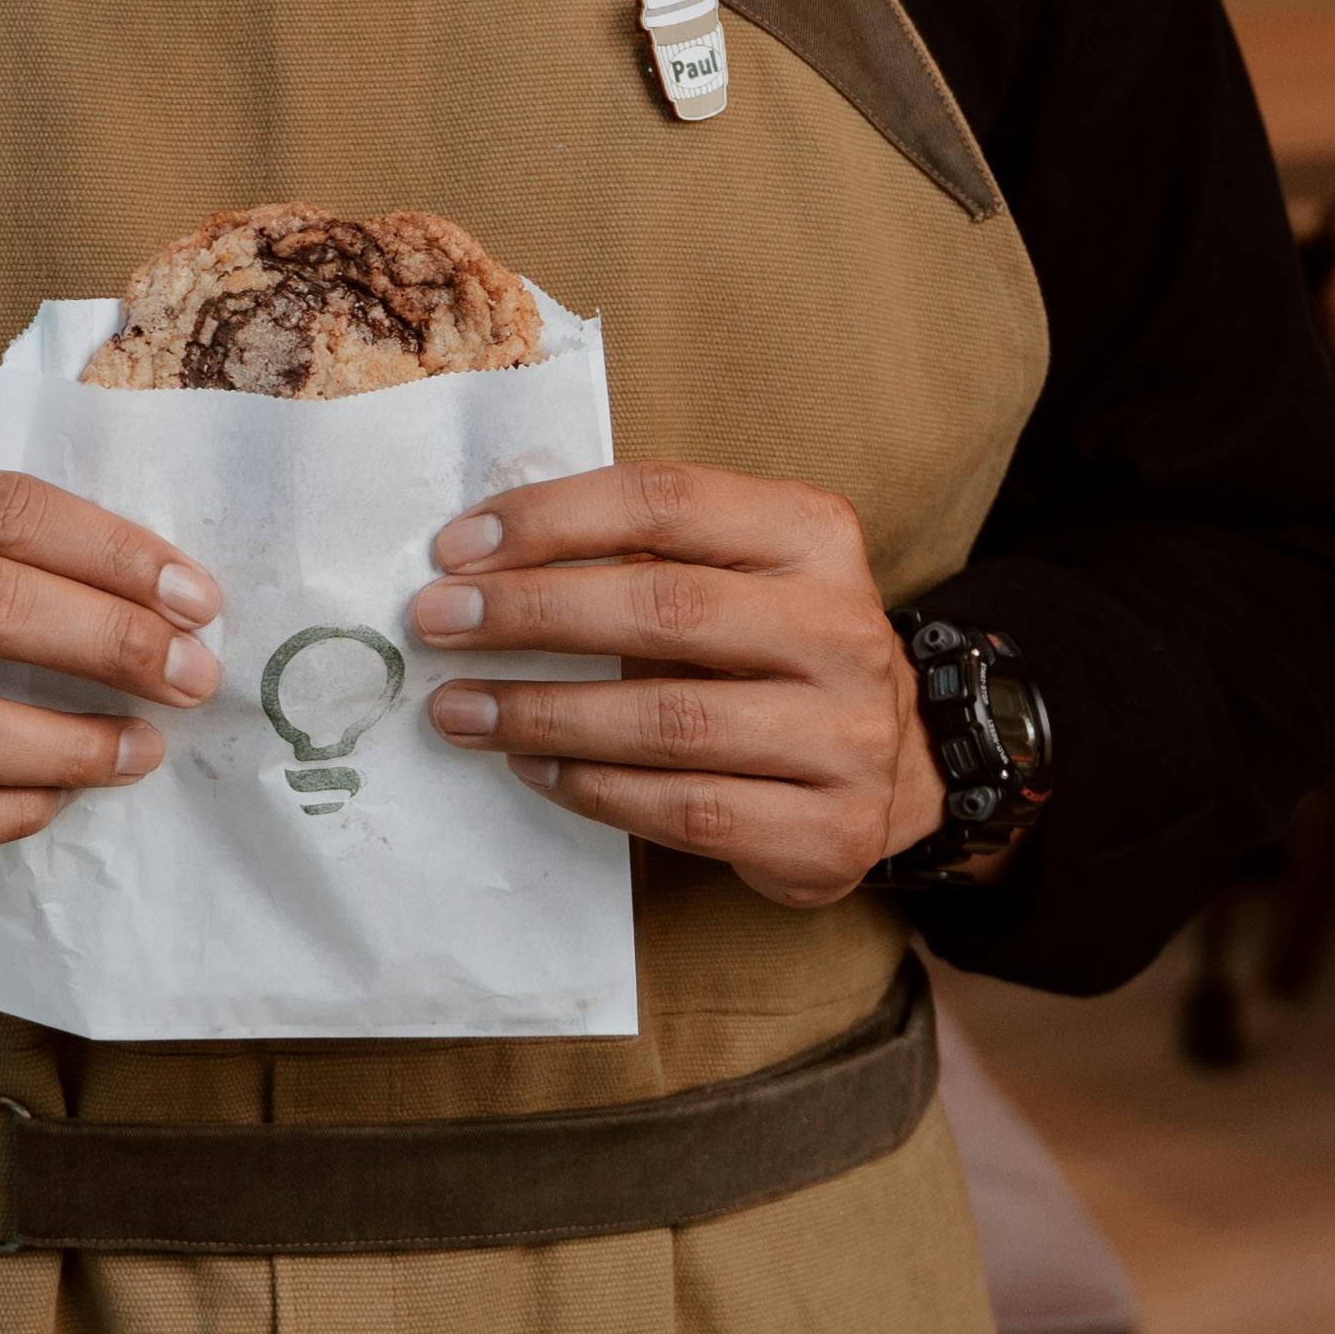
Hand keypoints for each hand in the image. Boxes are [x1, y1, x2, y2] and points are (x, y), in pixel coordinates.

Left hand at [413, 465, 938, 909]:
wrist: (899, 765)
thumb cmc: (774, 648)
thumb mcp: (739, 571)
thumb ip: (641, 552)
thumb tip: (483, 558)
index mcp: (814, 533)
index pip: (667, 501)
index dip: (553, 517)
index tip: (457, 547)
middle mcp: (842, 628)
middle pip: (664, 606)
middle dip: (530, 612)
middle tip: (435, 621)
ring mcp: (846, 736)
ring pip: (668, 720)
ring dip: (543, 713)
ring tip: (458, 709)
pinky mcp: (829, 832)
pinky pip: (686, 810)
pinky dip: (593, 788)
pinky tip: (530, 768)